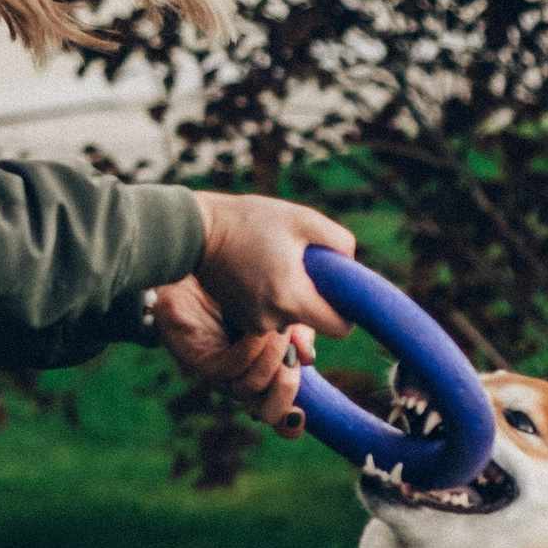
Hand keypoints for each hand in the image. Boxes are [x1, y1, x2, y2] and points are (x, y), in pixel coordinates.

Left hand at [148, 274, 318, 428]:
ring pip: (252, 387)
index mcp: (266, 374)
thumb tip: (308, 358)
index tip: (301, 415)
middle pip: (269, 412)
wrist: (201, 266)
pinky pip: (230, 368)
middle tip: (293, 358)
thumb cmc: (245, 290)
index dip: (290, 423)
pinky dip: (251, 350)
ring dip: (271, 359)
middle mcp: (243, 381)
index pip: (280, 415)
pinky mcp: (201, 360)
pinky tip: (257, 329)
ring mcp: (221, 374)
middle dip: (287, 387)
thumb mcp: (282, 309)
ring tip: (276, 328)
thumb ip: (300, 333)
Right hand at [193, 191, 355, 339]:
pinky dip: (272, 299)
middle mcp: (272, 319)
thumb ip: (338, 242)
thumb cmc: (251, 220)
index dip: (347, 314)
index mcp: (292, 297)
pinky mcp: (241, 320)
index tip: (343, 297)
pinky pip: (271, 316)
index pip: (338, 328)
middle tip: (302, 266)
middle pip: (313, 323)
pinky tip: (259, 273)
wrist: (197, 233)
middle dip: (315, 299)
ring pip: (291, 319)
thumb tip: (350, 264)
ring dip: (291, 298)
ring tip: (274, 265)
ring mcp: (254, 323)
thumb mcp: (302, 218)